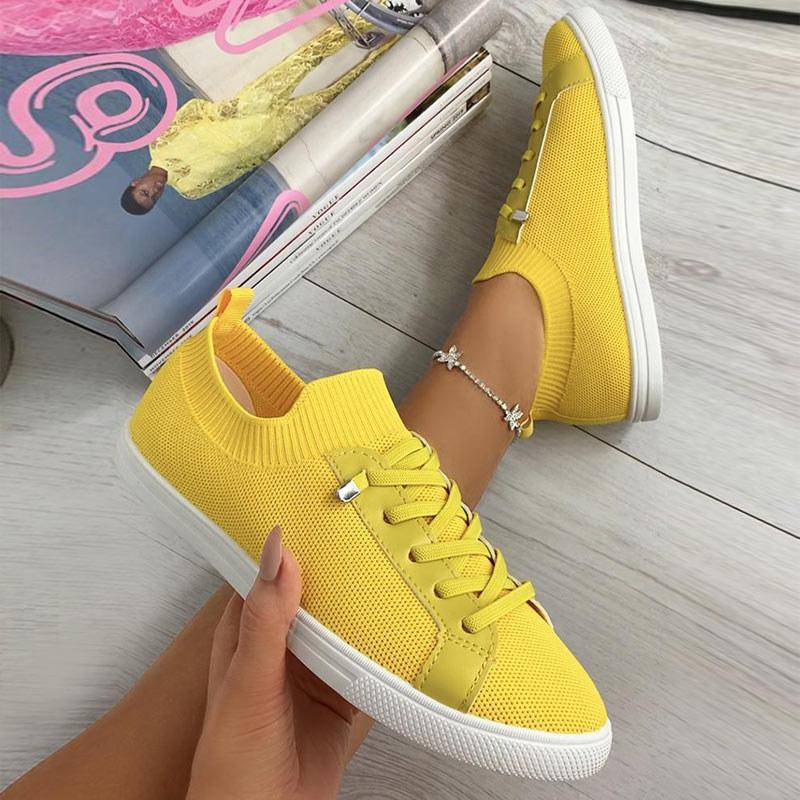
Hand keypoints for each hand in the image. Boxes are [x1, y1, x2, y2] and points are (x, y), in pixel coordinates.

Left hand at [186, 527, 371, 799]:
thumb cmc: (233, 765)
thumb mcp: (248, 683)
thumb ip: (266, 619)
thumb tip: (278, 549)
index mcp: (248, 630)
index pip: (272, 567)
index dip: (296, 536)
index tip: (326, 504)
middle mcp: (282, 643)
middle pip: (316, 590)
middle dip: (341, 563)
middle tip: (376, 525)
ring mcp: (314, 668)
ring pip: (344, 620)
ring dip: (364, 600)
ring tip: (397, 561)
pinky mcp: (343, 693)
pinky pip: (368, 657)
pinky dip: (384, 642)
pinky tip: (402, 623)